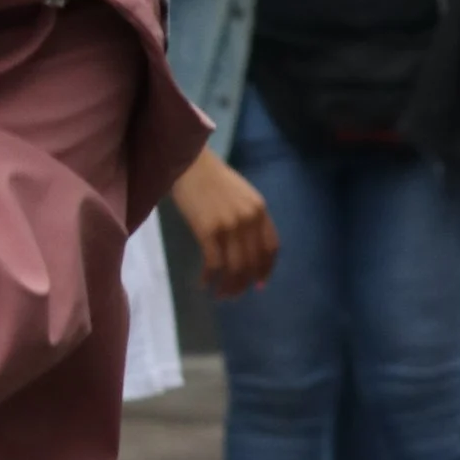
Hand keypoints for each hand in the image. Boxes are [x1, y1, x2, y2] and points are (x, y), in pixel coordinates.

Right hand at [169, 148, 279, 295]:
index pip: (271, 248)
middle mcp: (249, 219)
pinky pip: (213, 262)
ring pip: (235, 267)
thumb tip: (249, 249)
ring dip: (228, 286)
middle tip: (233, 294)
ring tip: (220, 294)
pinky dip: (209, 277)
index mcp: (260, 210)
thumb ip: (250, 218)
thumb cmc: (212, 179)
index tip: (258, 284)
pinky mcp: (208, 229)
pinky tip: (203, 283)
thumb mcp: (241, 196)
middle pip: (253, 262)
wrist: (189, 164)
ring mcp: (229, 225)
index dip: (266, 270)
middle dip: (244, 283)